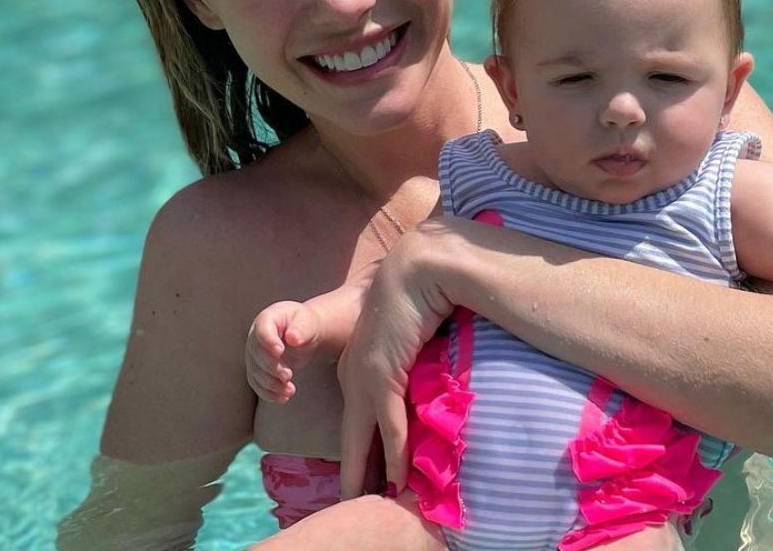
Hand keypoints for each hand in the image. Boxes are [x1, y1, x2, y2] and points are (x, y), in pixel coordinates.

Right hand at [246, 301, 323, 403]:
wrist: (304, 335)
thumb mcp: (308, 322)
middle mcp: (256, 338)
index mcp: (267, 320)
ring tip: (290, 391)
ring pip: (256, 372)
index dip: (268, 342)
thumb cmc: (306, 324)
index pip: (262, 331)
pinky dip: (269, 393)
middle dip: (271, 367)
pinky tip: (284, 398)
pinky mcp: (258, 370)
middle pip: (257, 354)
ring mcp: (254, 355)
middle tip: (288, 375)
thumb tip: (292, 338)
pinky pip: (258, 384)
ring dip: (271, 384)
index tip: (280, 351)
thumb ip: (302, 329)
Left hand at [337, 240, 454, 498]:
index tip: (365, 476)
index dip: (361, 450)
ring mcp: (364, 376)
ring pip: (365, 438)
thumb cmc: (416, 298)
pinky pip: (391, 424)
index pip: (356, 419)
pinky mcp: (382, 375)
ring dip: (369, 472)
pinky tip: (397, 476)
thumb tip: (420, 387)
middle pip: (352, 436)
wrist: (414, 271)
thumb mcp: (405, 339)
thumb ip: (407, 364)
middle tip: (354, 500)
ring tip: (370, 501)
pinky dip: (395, 452)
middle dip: (354, 471)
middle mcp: (353, 375)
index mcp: (356, 366)